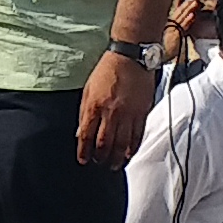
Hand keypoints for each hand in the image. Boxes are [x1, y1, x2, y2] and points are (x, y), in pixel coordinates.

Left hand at [74, 48, 159, 169]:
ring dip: (117, 158)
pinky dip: (133, 148)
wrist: (130, 57)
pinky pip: (137, 136)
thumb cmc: (107, 71)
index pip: (86, 136)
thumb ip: (84, 112)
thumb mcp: (88, 89)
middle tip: (99, 164)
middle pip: (104, 144)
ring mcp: (128, 114)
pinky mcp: (142, 113)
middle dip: (101, 158)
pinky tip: (128, 154)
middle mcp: (111, 113)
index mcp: (94, 106)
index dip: (84, 151)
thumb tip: (80, 132)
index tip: (83, 160)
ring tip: (114, 165)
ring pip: (122, 144)